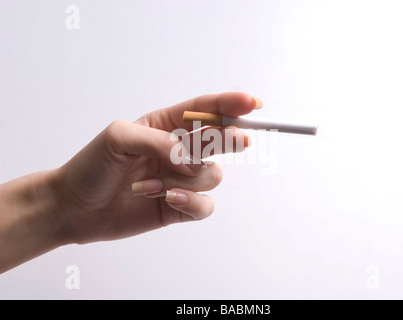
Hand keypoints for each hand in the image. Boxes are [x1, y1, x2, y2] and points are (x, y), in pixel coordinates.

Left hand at [55, 92, 259, 243]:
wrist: (75, 207)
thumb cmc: (92, 166)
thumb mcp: (118, 138)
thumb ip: (159, 141)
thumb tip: (190, 158)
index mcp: (166, 125)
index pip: (205, 110)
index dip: (231, 104)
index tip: (252, 103)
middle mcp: (179, 150)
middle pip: (221, 139)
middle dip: (230, 138)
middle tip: (237, 139)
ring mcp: (182, 179)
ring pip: (212, 175)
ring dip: (185, 179)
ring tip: (150, 184)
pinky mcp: (179, 206)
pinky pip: (205, 205)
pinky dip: (190, 202)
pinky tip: (167, 198)